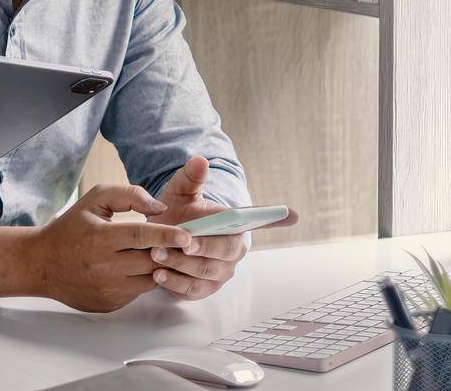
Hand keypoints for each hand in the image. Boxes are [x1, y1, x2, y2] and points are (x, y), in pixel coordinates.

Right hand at [26, 185, 194, 312]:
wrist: (42, 263)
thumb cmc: (71, 228)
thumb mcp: (94, 200)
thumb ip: (128, 195)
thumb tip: (160, 208)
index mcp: (101, 238)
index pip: (142, 236)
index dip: (167, 235)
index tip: (187, 235)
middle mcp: (105, 266)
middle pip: (151, 260)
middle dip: (169, 252)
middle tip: (183, 243)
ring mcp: (108, 288)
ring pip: (149, 279)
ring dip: (157, 266)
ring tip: (156, 253)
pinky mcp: (110, 303)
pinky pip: (138, 291)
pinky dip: (141, 279)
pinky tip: (134, 267)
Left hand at [145, 156, 298, 301]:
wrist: (160, 236)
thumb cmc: (178, 212)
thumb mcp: (181, 192)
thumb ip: (190, 177)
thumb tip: (200, 160)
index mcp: (235, 226)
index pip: (260, 221)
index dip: (275, 218)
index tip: (292, 214)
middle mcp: (232, 251)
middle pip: (223, 252)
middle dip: (201, 247)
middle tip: (181, 240)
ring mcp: (219, 273)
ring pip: (204, 272)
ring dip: (181, 264)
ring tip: (157, 254)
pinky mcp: (202, 289)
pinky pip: (191, 290)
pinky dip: (175, 283)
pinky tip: (158, 274)